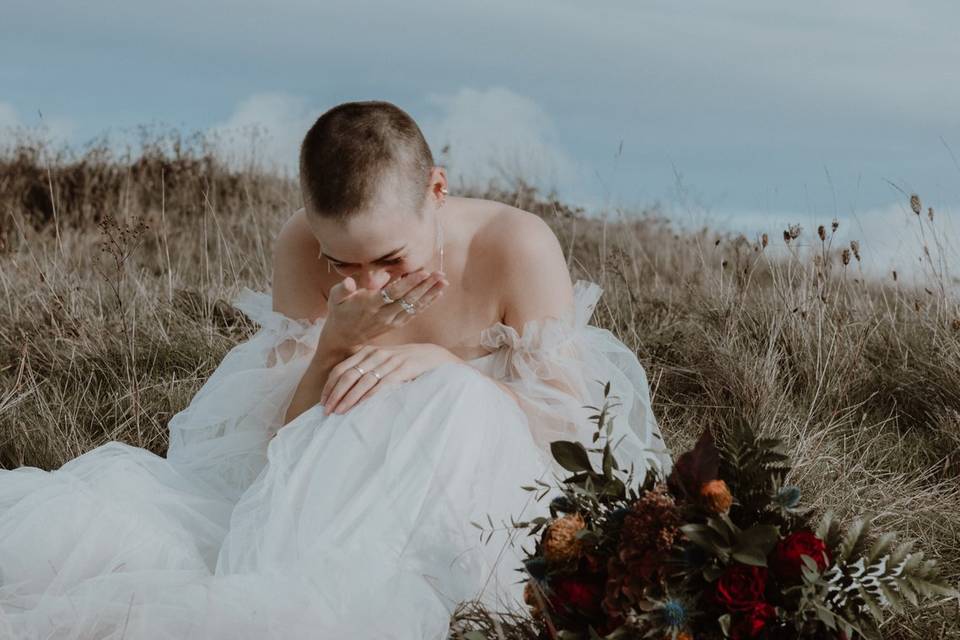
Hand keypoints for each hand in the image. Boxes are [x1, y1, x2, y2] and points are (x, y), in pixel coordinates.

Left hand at [319, 343, 460, 414]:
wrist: (432, 356)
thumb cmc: (403, 362)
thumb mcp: (381, 360)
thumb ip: (365, 368)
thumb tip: (343, 388)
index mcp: (367, 352)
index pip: (340, 369)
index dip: (329, 386)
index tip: (322, 402)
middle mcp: (375, 355)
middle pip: (347, 375)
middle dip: (335, 394)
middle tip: (326, 411)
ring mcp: (389, 362)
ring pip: (362, 381)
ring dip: (348, 398)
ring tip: (339, 412)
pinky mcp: (402, 370)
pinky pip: (382, 384)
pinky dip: (369, 395)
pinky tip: (360, 406)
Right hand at [320, 269, 448, 351]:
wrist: (343, 337)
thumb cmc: (339, 311)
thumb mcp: (335, 298)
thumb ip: (342, 289)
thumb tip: (349, 282)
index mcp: (369, 305)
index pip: (393, 293)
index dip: (409, 284)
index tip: (423, 272)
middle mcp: (383, 314)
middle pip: (408, 300)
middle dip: (426, 286)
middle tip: (440, 273)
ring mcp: (391, 321)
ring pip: (414, 307)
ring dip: (430, 294)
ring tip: (444, 281)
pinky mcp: (396, 324)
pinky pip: (414, 313)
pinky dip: (427, 303)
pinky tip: (438, 293)